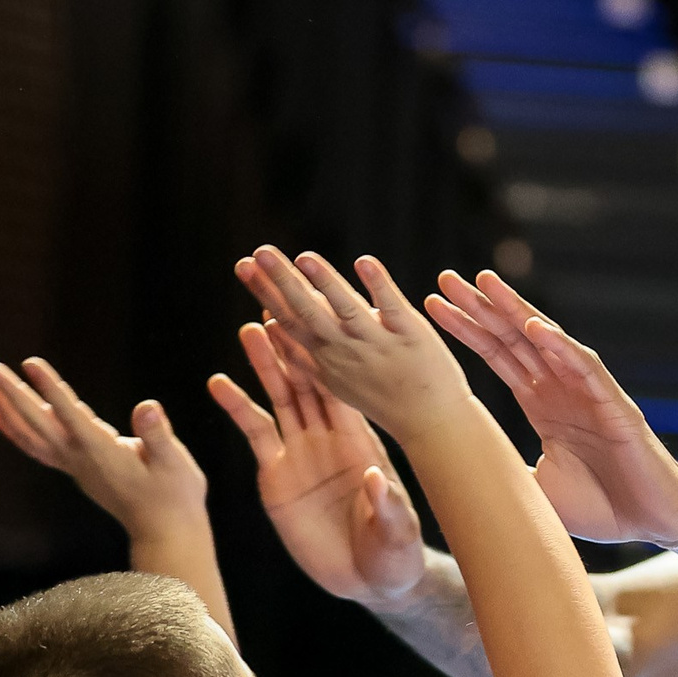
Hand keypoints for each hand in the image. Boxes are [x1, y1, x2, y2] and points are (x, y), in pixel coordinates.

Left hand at [0, 358, 208, 542]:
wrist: (166, 531)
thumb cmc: (175, 495)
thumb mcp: (175, 463)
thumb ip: (159, 436)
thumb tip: (148, 408)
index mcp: (103, 453)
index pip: (71, 415)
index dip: (52, 389)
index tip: (30, 363)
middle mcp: (81, 459)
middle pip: (39, 423)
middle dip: (13, 394)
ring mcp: (75, 466)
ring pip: (31, 434)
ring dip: (4, 409)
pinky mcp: (77, 468)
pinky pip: (37, 447)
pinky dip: (14, 430)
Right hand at [209, 323, 425, 606]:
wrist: (372, 581)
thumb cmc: (395, 554)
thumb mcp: (396, 530)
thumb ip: (385, 505)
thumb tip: (373, 480)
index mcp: (362, 440)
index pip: (343, 386)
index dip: (331, 352)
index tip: (324, 319)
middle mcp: (329, 438)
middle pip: (308, 379)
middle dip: (295, 343)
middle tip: (281, 303)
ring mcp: (301, 454)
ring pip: (280, 397)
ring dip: (266, 363)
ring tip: (250, 328)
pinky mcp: (276, 477)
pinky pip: (256, 434)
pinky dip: (238, 407)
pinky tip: (219, 382)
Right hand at [235, 248, 472, 441]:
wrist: (433, 423)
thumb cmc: (384, 398)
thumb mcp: (335, 379)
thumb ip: (303, 352)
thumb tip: (272, 323)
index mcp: (327, 360)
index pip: (289, 321)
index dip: (266, 293)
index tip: (244, 267)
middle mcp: (346, 352)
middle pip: (308, 313)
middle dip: (281, 282)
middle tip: (256, 253)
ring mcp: (377, 343)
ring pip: (345, 309)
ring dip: (324, 281)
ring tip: (302, 256)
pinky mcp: (410, 336)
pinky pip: (391, 308)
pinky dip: (378, 285)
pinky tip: (364, 262)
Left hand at [428, 269, 677, 545]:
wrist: (653, 523)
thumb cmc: (603, 507)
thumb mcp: (537, 490)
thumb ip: (506, 473)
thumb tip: (466, 476)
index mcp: (542, 406)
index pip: (499, 358)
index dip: (468, 331)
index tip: (435, 306)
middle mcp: (561, 390)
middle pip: (515, 339)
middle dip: (481, 308)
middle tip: (446, 278)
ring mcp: (587, 393)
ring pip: (547, 342)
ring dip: (516, 310)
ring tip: (484, 283)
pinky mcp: (614, 405)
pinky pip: (584, 369)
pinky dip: (561, 346)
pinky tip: (535, 325)